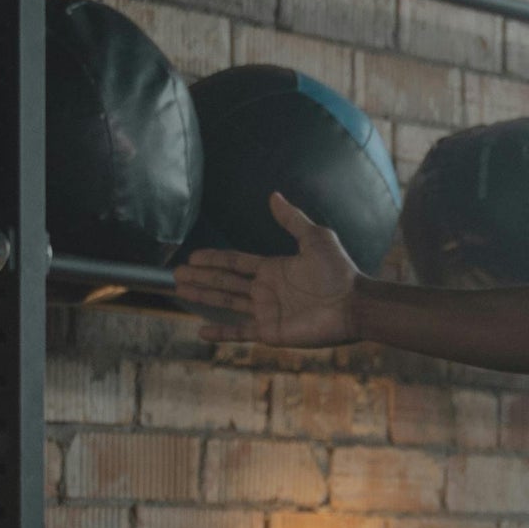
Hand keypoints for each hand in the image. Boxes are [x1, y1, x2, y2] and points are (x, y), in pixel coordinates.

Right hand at [171, 192, 363, 345]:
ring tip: (180, 290)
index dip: (214, 259)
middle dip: (201, 277)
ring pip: (227, 302)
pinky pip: (240, 332)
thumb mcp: (315, 238)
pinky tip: (201, 331)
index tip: (193, 256)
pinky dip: (221, 332)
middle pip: (225, 281)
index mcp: (273, 268)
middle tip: (175, 274)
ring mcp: (267, 311)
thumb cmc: (338, 271)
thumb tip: (273, 195)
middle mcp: (266, 290)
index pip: (235, 262)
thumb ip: (292, 219)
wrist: (353, 304)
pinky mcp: (271, 331)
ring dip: (204, 296)